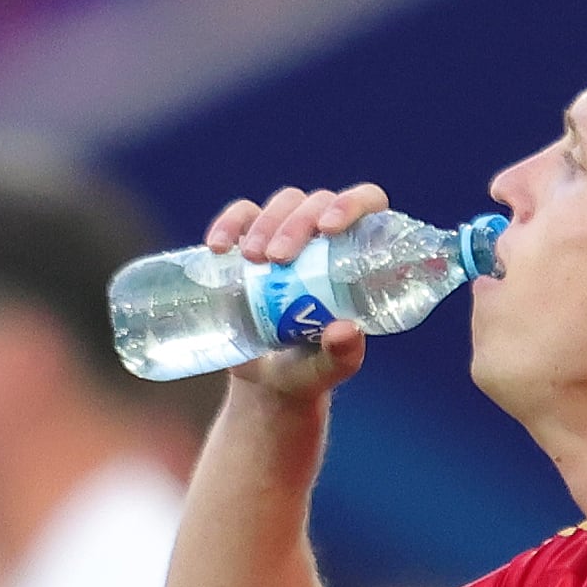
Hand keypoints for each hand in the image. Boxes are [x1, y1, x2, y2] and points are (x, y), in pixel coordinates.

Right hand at [199, 184, 385, 402]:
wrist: (267, 383)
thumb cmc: (309, 371)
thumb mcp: (327, 369)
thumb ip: (342, 356)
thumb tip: (347, 330)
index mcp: (356, 257)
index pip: (367, 205)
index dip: (353, 204)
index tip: (328, 229)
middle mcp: (326, 238)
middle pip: (317, 203)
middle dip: (296, 224)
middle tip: (277, 259)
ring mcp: (289, 235)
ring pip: (284, 203)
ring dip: (266, 223)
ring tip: (251, 260)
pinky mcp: (252, 240)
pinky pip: (242, 215)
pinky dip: (229, 224)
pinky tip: (218, 246)